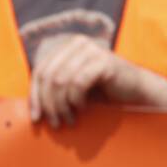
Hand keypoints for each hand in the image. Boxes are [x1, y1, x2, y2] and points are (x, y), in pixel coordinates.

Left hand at [28, 33, 144, 127]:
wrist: (136, 92)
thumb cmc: (103, 93)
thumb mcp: (73, 89)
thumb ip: (55, 89)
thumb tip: (30, 107)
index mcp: (66, 47)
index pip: (40, 70)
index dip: (35, 95)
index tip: (36, 118)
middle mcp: (77, 43)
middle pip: (49, 76)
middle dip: (49, 104)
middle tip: (55, 123)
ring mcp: (91, 50)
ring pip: (61, 80)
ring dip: (62, 105)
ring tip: (69, 120)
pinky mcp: (104, 61)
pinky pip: (78, 82)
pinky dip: (77, 100)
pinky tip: (82, 108)